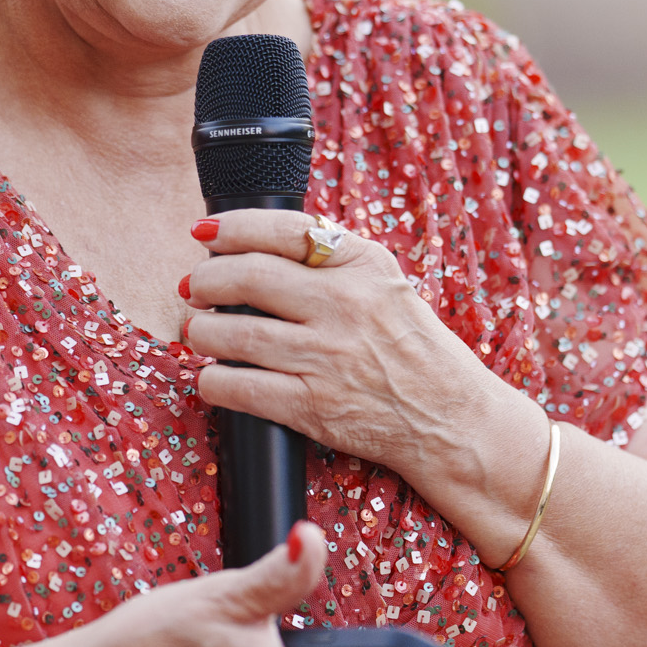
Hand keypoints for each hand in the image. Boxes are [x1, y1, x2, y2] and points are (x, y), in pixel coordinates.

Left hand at [181, 209, 511, 477]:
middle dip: (206, 280)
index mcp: (363, 266)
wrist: (452, 419)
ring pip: (235, 333)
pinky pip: (241, 388)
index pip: (283, 229)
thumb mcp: (387, 285)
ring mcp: (328, 357)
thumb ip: (335, 261)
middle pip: (248, 277)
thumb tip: (260, 245)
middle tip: (194, 287)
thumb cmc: (415, 350)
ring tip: (200, 330)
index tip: (204, 233)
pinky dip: (214, 381)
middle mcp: (345, 305)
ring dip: (203, 330)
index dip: (231, 227)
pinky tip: (212, 377)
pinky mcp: (314, 406)